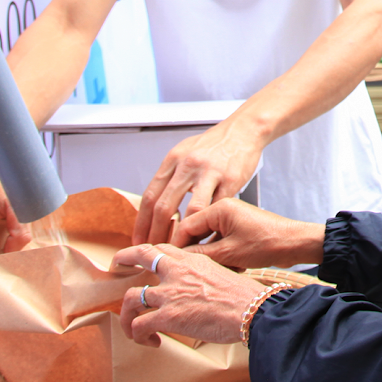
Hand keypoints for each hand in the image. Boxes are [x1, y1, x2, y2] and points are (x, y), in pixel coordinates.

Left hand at [114, 243, 265, 346]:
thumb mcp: (222, 273)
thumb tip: (200, 289)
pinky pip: (138, 325)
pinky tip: (152, 342)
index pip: (162, 248)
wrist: (251, 310)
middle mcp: (175, 272)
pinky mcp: (167, 316)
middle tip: (115, 265)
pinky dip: (138, 336)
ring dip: (126, 316)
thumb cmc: (244, 297)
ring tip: (132, 327)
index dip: (147, 251)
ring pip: (129, 299)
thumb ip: (203, 276)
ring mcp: (168, 294)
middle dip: (123, 259)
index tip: (140, 256)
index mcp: (190, 260)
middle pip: (139, 256)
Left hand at [133, 118, 263, 245]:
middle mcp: (187, 165)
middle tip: (154, 251)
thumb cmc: (214, 144)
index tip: (138, 239)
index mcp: (173, 160)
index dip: (141, 222)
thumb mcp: (184, 152)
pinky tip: (205, 239)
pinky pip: (217, 209)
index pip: (150, 195)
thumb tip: (155, 202)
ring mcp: (209, 173)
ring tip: (179, 250)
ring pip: (190, 211)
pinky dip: (210, 227)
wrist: (243, 130)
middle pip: (164, 206)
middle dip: (156, 234)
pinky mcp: (230, 180)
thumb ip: (170, 175)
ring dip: (183, 235)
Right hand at [179, 199, 325, 270]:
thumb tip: (180, 258)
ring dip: (214, 256)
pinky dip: (225, 256)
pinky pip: (223, 242)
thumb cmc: (267, 243)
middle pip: (198, 232)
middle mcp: (224, 209)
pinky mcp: (240, 229)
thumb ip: (201, 254)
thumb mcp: (229, 253)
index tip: (171, 262)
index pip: (186, 224)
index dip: (177, 245)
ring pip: (210, 240)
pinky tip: (235, 267)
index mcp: (219, 207)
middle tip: (197, 269)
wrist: (296, 244)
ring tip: (223, 268)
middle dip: (199, 252)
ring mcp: (233, 219)